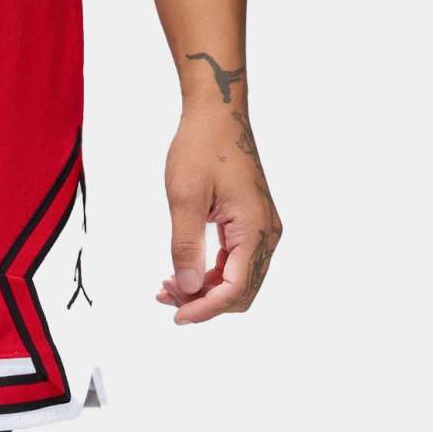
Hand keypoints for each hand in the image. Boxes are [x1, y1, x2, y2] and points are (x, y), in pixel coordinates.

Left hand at [157, 102, 282, 324]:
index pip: (235, 289)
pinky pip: (235, 263)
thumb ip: (186, 246)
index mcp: (255, 228)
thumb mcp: (185, 198)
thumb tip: (187, 289)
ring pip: (238, 280)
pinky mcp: (252, 224)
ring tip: (166, 287)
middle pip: (241, 291)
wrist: (217, 116)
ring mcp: (262, 229)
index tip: (176, 316)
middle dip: (204, 303)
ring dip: (205, 291)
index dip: (206, 309)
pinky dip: (210, 275)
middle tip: (165, 298)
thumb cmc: (201, 148)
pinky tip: (181, 274)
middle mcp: (267, 233)